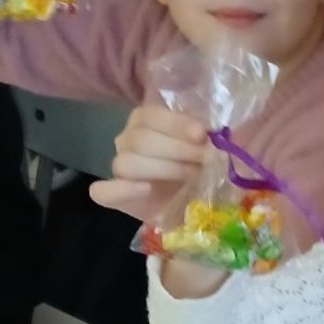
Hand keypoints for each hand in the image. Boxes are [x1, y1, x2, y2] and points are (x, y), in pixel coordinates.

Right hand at [91, 104, 208, 224]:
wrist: (189, 209)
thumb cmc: (198, 173)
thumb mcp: (208, 153)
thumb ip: (209, 142)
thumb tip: (221, 137)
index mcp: (145, 123)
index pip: (150, 115)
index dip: (175, 123)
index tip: (202, 134)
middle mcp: (128, 142)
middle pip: (140, 139)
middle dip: (178, 149)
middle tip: (206, 160)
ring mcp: (119, 169)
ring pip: (127, 162)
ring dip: (163, 169)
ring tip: (191, 176)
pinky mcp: (113, 196)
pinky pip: (102, 191)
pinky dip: (122, 189)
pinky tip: (146, 189)